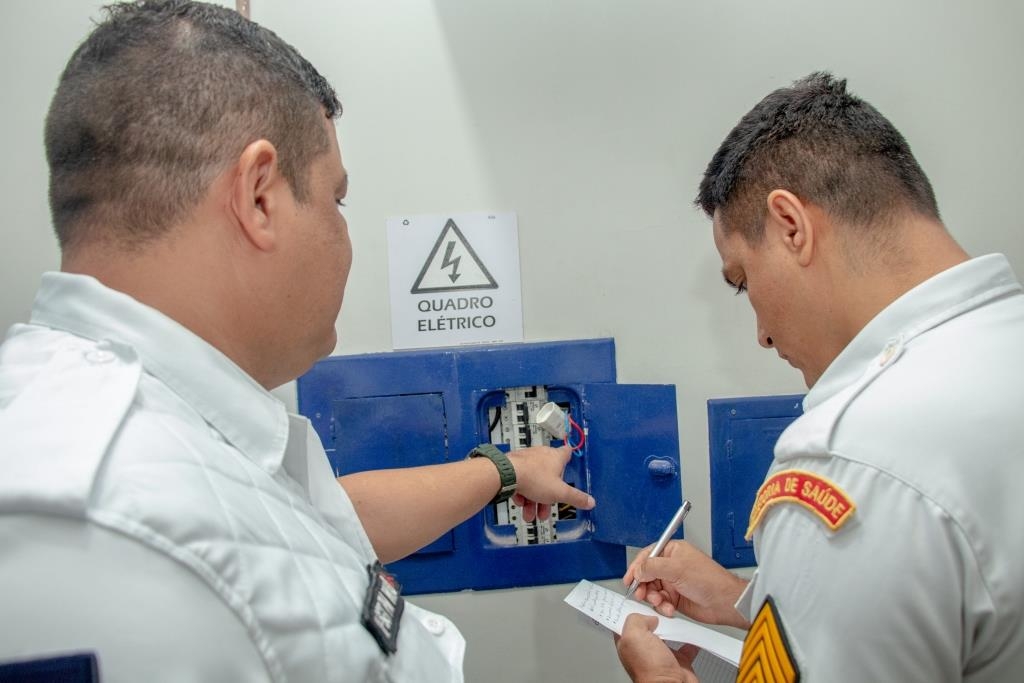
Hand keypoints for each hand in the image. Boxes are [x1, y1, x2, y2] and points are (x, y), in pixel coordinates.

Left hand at [507, 445, 594, 522]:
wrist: (506, 473)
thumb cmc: (536, 479)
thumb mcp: (559, 493)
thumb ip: (576, 498)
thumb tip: (592, 502)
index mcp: (556, 457)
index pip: (566, 453)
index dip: (569, 458)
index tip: (569, 461)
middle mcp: (542, 455)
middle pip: (549, 477)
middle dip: (547, 497)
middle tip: (543, 513)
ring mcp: (527, 459)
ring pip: (534, 482)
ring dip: (533, 500)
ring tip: (529, 515)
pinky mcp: (513, 465)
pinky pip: (521, 480)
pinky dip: (522, 492)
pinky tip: (519, 501)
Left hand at [614, 614, 698, 682]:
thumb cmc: (651, 670)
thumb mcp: (634, 636)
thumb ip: (636, 620)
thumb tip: (648, 617)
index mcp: (628, 644)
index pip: (626, 623)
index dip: (631, 611)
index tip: (639, 600)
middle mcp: (644, 650)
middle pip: (648, 626)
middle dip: (655, 616)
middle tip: (661, 608)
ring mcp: (661, 656)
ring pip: (667, 634)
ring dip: (673, 626)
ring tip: (675, 617)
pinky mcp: (678, 661)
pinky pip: (685, 646)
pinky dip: (690, 640)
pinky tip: (690, 632)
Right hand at [623, 540, 749, 628]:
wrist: (724, 603)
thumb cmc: (709, 580)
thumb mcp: (677, 568)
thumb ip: (653, 567)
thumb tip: (637, 570)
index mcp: (673, 551)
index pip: (647, 555)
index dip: (636, 567)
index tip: (629, 578)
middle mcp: (671, 566)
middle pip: (647, 574)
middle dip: (643, 585)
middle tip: (641, 593)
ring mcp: (673, 582)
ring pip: (652, 590)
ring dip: (654, 598)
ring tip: (660, 602)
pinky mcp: (675, 598)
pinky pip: (660, 602)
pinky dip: (662, 607)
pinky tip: (669, 609)